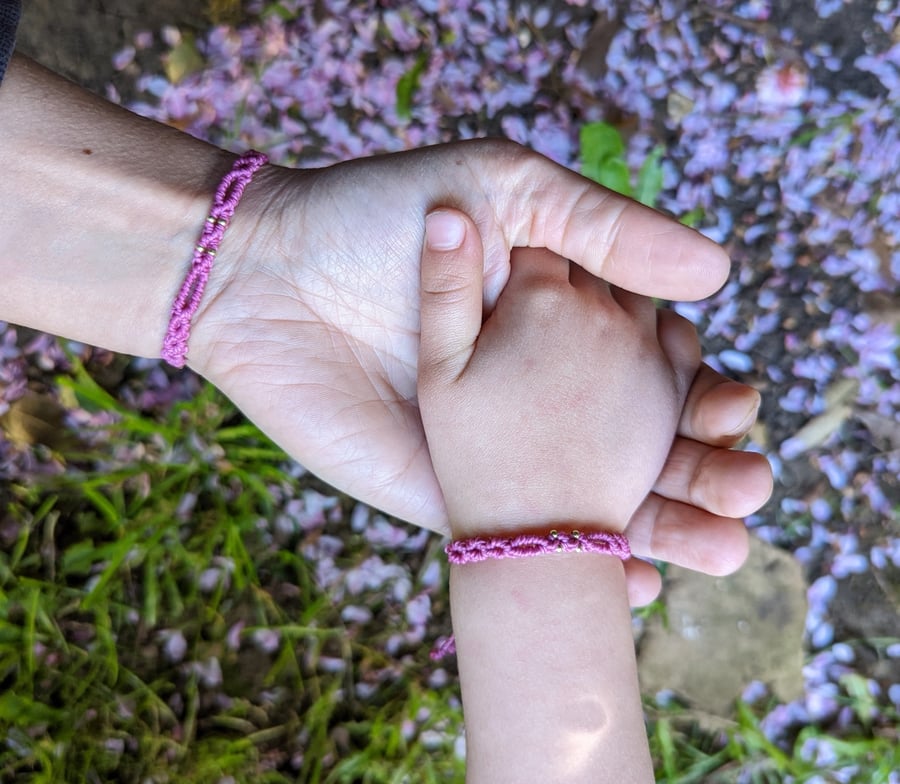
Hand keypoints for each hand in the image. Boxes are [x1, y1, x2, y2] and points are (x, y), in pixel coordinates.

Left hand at [187, 143, 770, 589]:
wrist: (269, 280)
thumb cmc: (379, 218)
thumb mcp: (506, 192)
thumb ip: (607, 229)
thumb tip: (720, 273)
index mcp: (558, 316)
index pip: (656, 364)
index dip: (705, 387)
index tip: (737, 406)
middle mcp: (537, 386)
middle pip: (639, 438)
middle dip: (700, 467)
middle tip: (747, 487)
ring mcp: (498, 444)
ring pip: (594, 495)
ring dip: (661, 525)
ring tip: (721, 547)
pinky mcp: (451, 495)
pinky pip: (523, 536)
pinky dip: (578, 563)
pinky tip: (629, 583)